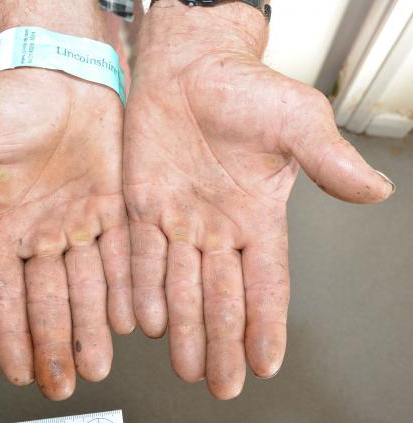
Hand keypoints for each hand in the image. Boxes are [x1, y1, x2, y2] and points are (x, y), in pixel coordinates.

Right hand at [0, 1, 134, 399]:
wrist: (60, 72)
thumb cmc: (8, 98)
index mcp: (3, 226)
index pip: (4, 293)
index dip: (11, 334)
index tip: (21, 368)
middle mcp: (42, 230)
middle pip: (48, 300)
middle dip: (56, 343)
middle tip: (63, 381)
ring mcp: (79, 220)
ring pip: (86, 286)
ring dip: (91, 325)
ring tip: (95, 362)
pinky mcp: (114, 206)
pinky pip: (120, 255)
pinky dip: (124, 287)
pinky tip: (128, 317)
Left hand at [124, 1, 393, 398]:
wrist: (188, 68)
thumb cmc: (242, 88)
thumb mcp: (297, 121)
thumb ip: (329, 160)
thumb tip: (374, 189)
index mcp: (257, 216)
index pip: (267, 283)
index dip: (266, 324)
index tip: (266, 361)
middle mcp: (218, 227)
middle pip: (223, 298)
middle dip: (223, 342)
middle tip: (223, 383)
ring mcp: (180, 220)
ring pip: (182, 287)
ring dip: (185, 328)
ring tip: (187, 365)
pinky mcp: (145, 207)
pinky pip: (143, 257)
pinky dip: (143, 290)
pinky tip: (146, 320)